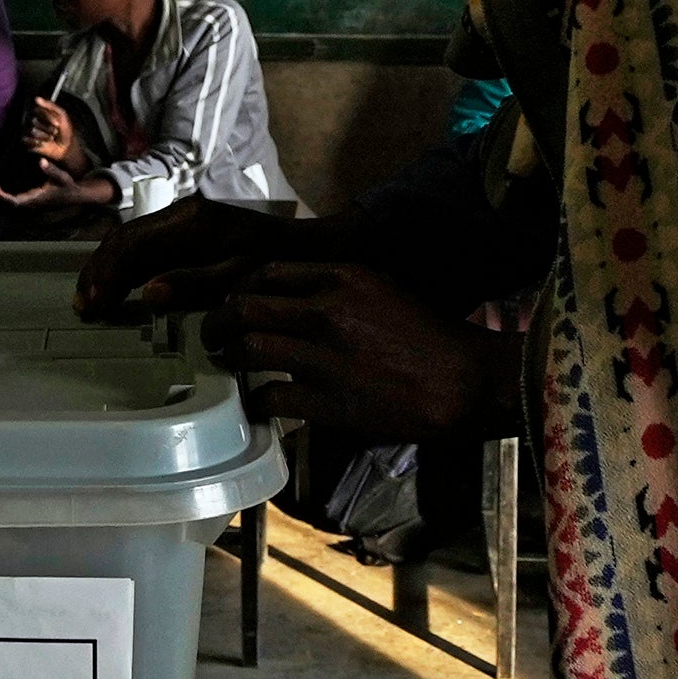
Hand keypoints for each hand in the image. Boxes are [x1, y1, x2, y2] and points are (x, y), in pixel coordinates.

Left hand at [0, 167, 119, 218]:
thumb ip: (52, 170)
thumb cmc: (68, 186)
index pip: (14, 200)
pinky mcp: (30, 197)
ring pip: (9, 200)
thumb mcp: (62, 177)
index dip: (1, 195)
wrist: (74, 195)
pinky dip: (3, 191)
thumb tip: (40, 161)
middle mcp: (30, 202)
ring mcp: (29, 201)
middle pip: (8, 201)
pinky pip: (13, 197)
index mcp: (36, 198)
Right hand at [13, 91, 89, 168]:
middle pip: (34, 121)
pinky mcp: (27, 142)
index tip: (57, 124)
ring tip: (50, 138)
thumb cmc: (65, 130)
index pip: (37, 110)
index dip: (48, 117)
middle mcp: (33, 121)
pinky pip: (27, 140)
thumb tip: (36, 98)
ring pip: (32, 131)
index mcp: (40, 113)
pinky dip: (36, 142)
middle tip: (55, 132)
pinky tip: (42, 144)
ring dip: (44, 136)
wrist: (66, 147)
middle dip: (47, 128)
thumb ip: (50, 105)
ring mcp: (30, 131)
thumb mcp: (62, 115)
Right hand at [77, 196, 285, 321]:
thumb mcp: (238, 278)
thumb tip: (149, 294)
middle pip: (124, 238)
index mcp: (190, 221)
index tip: (92, 304)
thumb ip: (193, 285)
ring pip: (131, 241)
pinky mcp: (188, 231)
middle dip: (99, 272)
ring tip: (92, 301)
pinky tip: (119, 289)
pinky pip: (146, 246)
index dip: (107, 274)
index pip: (132, 243)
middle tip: (83, 307)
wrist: (305, 247)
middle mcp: (181, 213)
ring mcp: (183, 220)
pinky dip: (127, 268)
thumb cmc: (275, 263)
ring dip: (109, 270)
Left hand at [212, 261, 506, 440]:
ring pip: (248, 349)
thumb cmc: (429, 339)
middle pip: (245, 307)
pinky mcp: (328, 402)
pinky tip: (255, 406)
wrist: (466, 381)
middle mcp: (327, 311)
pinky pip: (268, 397)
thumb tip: (293, 301)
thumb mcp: (381, 291)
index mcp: (342, 278)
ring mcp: (324, 358)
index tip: (232, 302)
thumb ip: (337, 290)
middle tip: (212, 335)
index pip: (267, 272)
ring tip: (229, 365)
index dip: (239, 288)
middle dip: (218, 322)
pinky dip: (254, 403)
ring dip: (230, 358)